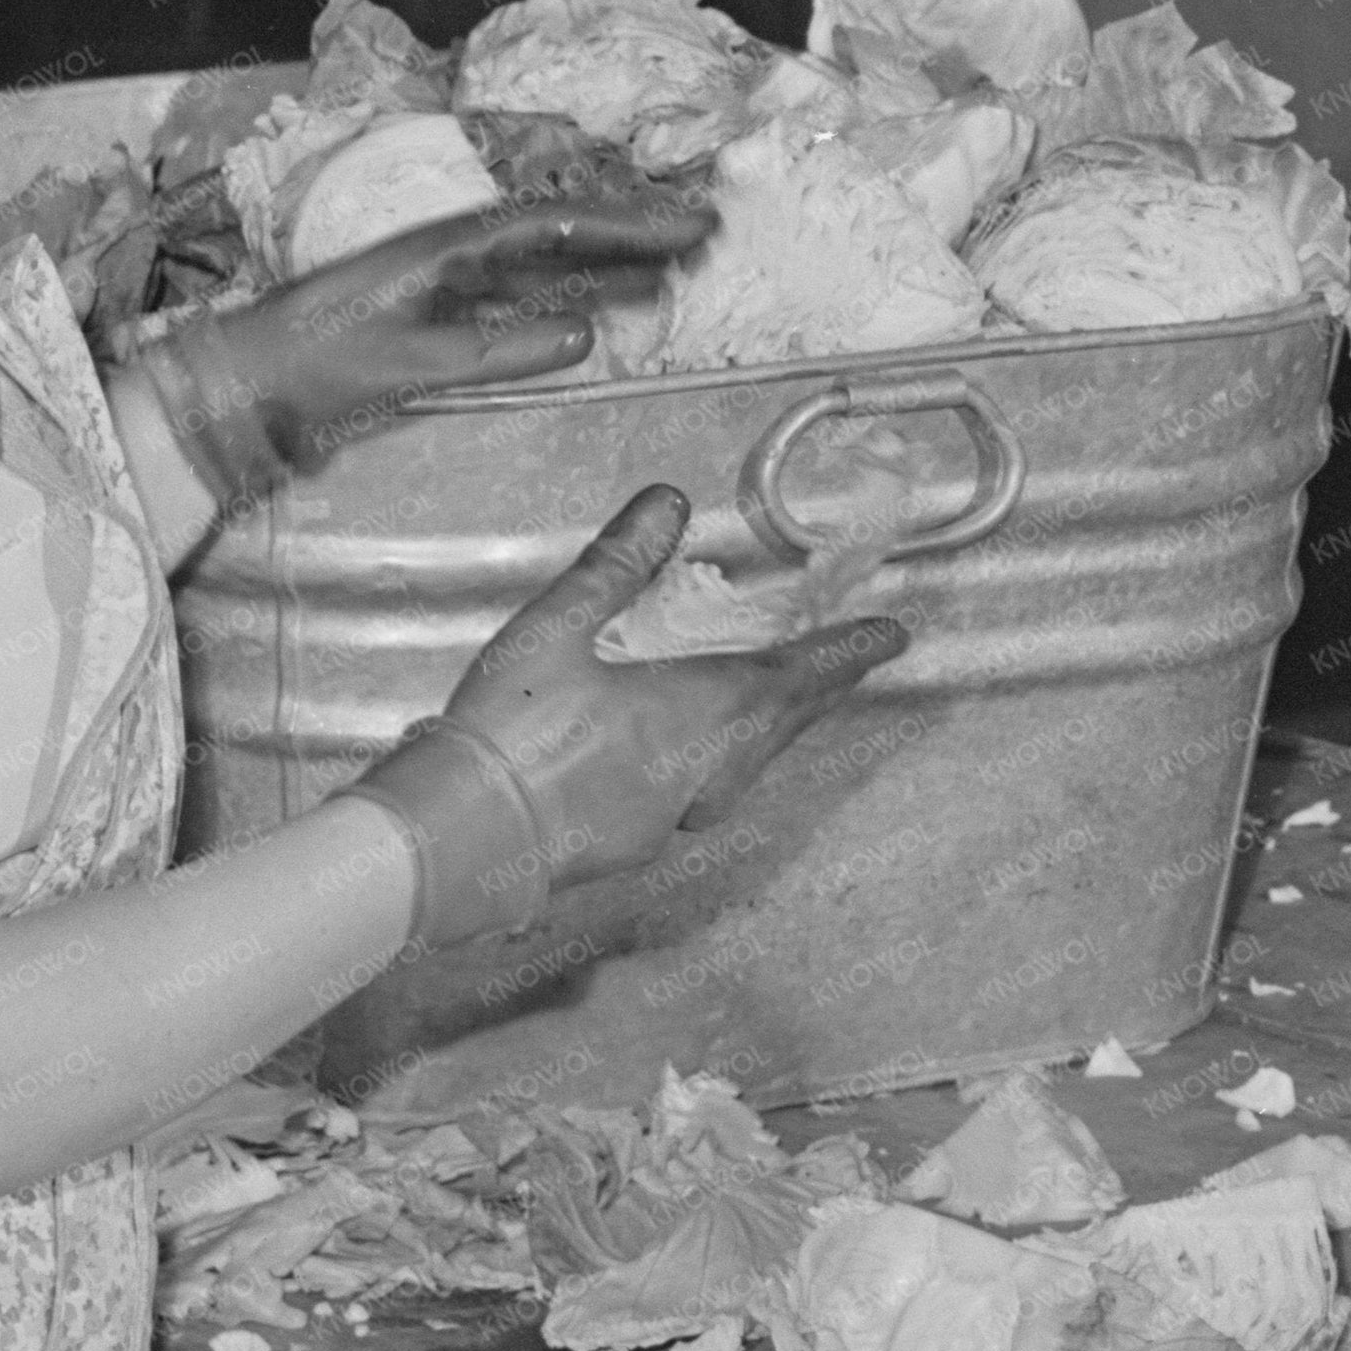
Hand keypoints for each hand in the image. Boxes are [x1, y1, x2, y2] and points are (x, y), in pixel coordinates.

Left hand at [152, 195, 717, 496]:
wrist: (240, 389)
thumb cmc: (312, 372)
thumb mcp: (409, 365)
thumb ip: (497, 350)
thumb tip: (585, 331)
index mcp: (446, 248)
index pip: (557, 224)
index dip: (629, 224)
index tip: (689, 225)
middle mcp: (449, 252)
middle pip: (558, 233)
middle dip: (632, 235)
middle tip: (701, 238)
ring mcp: (442, 282)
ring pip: (543, 266)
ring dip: (606, 269)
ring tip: (669, 276)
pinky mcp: (433, 316)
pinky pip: (517, 298)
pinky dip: (566, 302)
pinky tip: (598, 317)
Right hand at [339, 487, 907, 945]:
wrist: (458, 839)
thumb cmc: (509, 731)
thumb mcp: (558, 626)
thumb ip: (618, 562)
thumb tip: (666, 505)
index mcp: (703, 713)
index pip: (800, 676)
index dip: (849, 653)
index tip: (892, 637)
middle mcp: (707, 772)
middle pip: (782, 726)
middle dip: (815, 692)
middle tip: (842, 665)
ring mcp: (673, 818)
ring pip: (746, 766)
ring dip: (769, 730)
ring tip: (773, 704)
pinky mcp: (636, 845)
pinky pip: (702, 796)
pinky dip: (716, 764)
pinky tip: (684, 754)